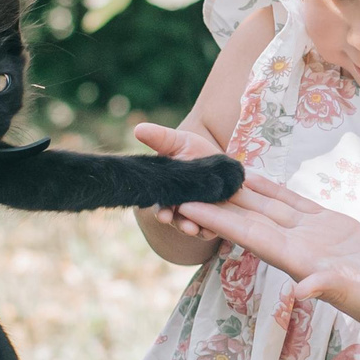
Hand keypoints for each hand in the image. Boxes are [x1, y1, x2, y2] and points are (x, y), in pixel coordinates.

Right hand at [133, 122, 231, 243]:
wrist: (222, 162)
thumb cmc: (195, 151)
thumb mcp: (179, 141)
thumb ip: (160, 138)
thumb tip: (137, 128)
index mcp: (168, 191)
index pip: (160, 204)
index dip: (161, 211)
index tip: (162, 215)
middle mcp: (180, 206)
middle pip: (178, 219)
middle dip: (181, 224)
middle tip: (187, 227)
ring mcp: (197, 214)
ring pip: (194, 226)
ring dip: (196, 230)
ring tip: (200, 231)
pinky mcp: (214, 217)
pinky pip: (211, 228)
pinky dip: (212, 230)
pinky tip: (215, 230)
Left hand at [173, 173, 359, 352]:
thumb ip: (335, 290)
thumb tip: (302, 289)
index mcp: (299, 261)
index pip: (248, 235)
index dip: (217, 218)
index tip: (184, 203)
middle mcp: (297, 247)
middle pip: (246, 217)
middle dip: (214, 199)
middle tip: (180, 178)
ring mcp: (311, 235)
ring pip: (264, 206)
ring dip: (234, 189)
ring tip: (204, 168)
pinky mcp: (330, 226)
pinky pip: (291, 201)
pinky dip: (269, 188)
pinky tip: (249, 175)